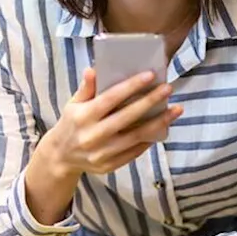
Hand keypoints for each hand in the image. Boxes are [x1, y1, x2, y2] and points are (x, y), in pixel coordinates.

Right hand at [43, 68, 182, 176]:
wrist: (60, 157)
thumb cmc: (71, 124)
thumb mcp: (74, 104)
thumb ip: (86, 88)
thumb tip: (94, 69)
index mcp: (83, 116)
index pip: (111, 99)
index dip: (131, 86)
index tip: (150, 75)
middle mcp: (93, 135)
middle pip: (128, 117)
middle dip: (150, 101)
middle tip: (168, 89)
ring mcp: (102, 153)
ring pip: (137, 136)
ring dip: (159, 122)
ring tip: (176, 109)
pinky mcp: (110, 166)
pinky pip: (135, 151)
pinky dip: (150, 139)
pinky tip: (163, 127)